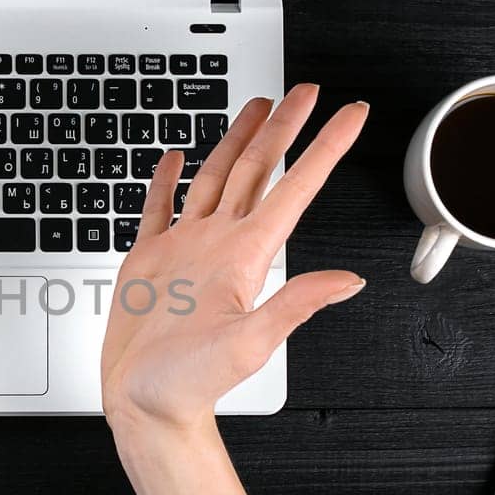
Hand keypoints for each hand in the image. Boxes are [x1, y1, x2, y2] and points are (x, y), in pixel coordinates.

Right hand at [101, 84, 367, 437]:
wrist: (145, 404)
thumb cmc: (191, 385)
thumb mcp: (251, 342)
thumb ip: (296, 304)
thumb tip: (348, 281)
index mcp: (246, 256)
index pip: (294, 188)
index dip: (325, 147)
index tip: (350, 114)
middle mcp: (220, 244)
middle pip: (257, 170)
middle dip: (281, 127)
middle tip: (302, 90)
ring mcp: (186, 249)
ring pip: (215, 178)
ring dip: (235, 141)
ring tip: (253, 107)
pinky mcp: (149, 260)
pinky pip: (160, 208)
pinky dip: (167, 180)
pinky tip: (175, 158)